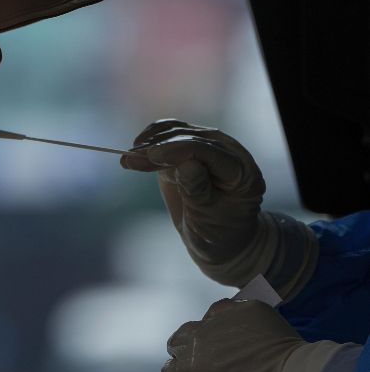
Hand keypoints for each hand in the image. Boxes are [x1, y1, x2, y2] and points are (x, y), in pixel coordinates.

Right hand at [121, 119, 266, 284]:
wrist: (219, 239)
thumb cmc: (217, 233)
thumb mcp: (208, 220)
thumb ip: (198, 190)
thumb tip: (185, 164)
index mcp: (242, 172)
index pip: (209, 151)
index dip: (179, 150)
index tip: (150, 157)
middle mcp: (229, 153)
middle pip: (191, 137)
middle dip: (159, 147)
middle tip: (129, 159)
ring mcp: (210, 147)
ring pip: (179, 131)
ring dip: (152, 141)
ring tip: (128, 157)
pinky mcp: (191, 148)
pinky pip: (171, 133)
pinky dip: (153, 138)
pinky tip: (137, 147)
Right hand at [163, 299, 343, 371]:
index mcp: (188, 368)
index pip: (170, 371)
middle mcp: (197, 339)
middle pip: (177, 341)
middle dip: (184, 351)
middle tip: (203, 361)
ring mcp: (219, 320)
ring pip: (201, 321)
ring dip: (206, 332)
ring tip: (223, 343)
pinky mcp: (244, 308)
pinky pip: (230, 308)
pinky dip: (232, 318)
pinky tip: (241, 327)